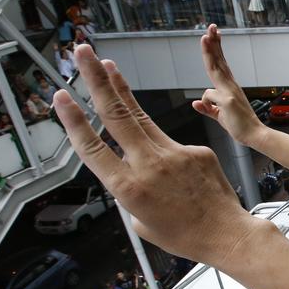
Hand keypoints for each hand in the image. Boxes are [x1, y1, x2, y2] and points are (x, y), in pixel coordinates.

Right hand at [53, 44, 260, 269]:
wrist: (227, 234)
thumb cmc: (183, 235)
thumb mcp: (141, 223)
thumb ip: (129, 192)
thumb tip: (129, 173)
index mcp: (128, 189)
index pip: (92, 148)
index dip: (73, 121)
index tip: (60, 95)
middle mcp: (148, 166)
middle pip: (115, 115)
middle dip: (95, 79)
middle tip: (82, 52)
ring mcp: (174, 155)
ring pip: (141, 117)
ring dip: (121, 89)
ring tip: (107, 65)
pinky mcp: (196, 150)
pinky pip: (172, 144)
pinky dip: (165, 148)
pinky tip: (176, 170)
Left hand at [195, 25, 266, 146]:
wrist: (254, 135)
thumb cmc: (239, 125)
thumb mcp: (218, 116)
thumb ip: (207, 109)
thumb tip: (194, 104)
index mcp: (228, 87)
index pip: (220, 64)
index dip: (216, 49)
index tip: (213, 35)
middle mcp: (230, 85)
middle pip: (218, 61)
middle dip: (213, 43)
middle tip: (211, 27)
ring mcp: (229, 91)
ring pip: (214, 68)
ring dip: (209, 52)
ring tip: (204, 37)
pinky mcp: (227, 100)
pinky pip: (208, 96)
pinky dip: (206, 104)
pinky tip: (213, 110)